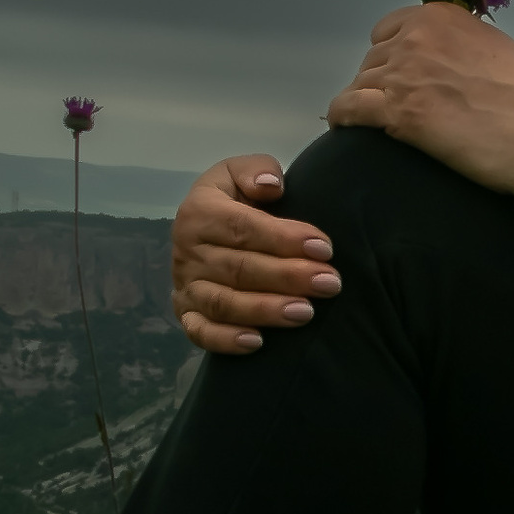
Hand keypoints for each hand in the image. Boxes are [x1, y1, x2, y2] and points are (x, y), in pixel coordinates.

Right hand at [169, 154, 342, 356]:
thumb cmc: (235, 199)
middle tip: (329, 283)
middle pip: (239, 268)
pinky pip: (200, 332)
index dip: (284, 239)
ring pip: (223, 303)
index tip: (324, 248)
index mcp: (199, 211)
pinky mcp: (186, 313)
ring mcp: (184, 285)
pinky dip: (225, 340)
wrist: (207, 230)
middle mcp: (187, 250)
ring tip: (305, 312)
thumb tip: (271, 186)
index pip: (243, 227)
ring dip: (265, 310)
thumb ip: (256, 170)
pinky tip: (257, 343)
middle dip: (288, 277)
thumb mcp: (239, 172)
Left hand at [327, 2, 513, 194]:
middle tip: (398, 108)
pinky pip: (348, 108)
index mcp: (439, 16)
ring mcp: (404, 73)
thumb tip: (437, 60)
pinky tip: (348, 128)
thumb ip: (456, 44)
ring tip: (377, 124)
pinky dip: (344, 118)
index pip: (389, 30)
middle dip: (381, 82)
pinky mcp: (397, 112)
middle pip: (374, 59)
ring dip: (366, 103)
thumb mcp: (492, 46)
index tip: (402, 77)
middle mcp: (415, 37)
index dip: (392, 55)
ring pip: (360, 84)